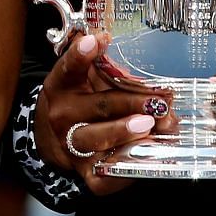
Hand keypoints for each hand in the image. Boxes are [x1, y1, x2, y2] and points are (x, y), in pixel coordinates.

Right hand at [34, 33, 169, 196]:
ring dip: (125, 131)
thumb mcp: (87, 78)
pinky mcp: (86, 172)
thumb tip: (140, 57)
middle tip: (157, 100)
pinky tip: (143, 156)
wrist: (58, 141)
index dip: (81, 54)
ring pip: (98, 138)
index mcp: (62, 85)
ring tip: (149, 125)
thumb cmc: (83, 101)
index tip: (97, 41)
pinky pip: (104, 175)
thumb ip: (109, 66)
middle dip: (130, 103)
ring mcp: (72, 145)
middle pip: (98, 106)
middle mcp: (64, 115)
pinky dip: (124, 168)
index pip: (69, 67)